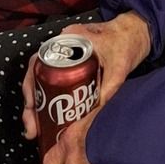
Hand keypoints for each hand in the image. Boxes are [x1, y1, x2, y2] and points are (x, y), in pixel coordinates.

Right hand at [26, 14, 151, 163]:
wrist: (134, 33)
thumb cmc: (125, 45)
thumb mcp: (119, 69)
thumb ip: (107, 91)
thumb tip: (90, 119)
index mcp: (68, 39)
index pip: (38, 62)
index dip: (30, 87)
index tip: (31, 108)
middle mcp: (60, 45)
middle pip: (35, 75)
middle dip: (31, 103)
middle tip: (31, 128)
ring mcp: (62, 54)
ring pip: (41, 80)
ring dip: (36, 104)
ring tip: (35, 129)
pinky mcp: (68, 63)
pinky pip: (51, 81)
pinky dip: (46, 99)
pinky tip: (46, 118)